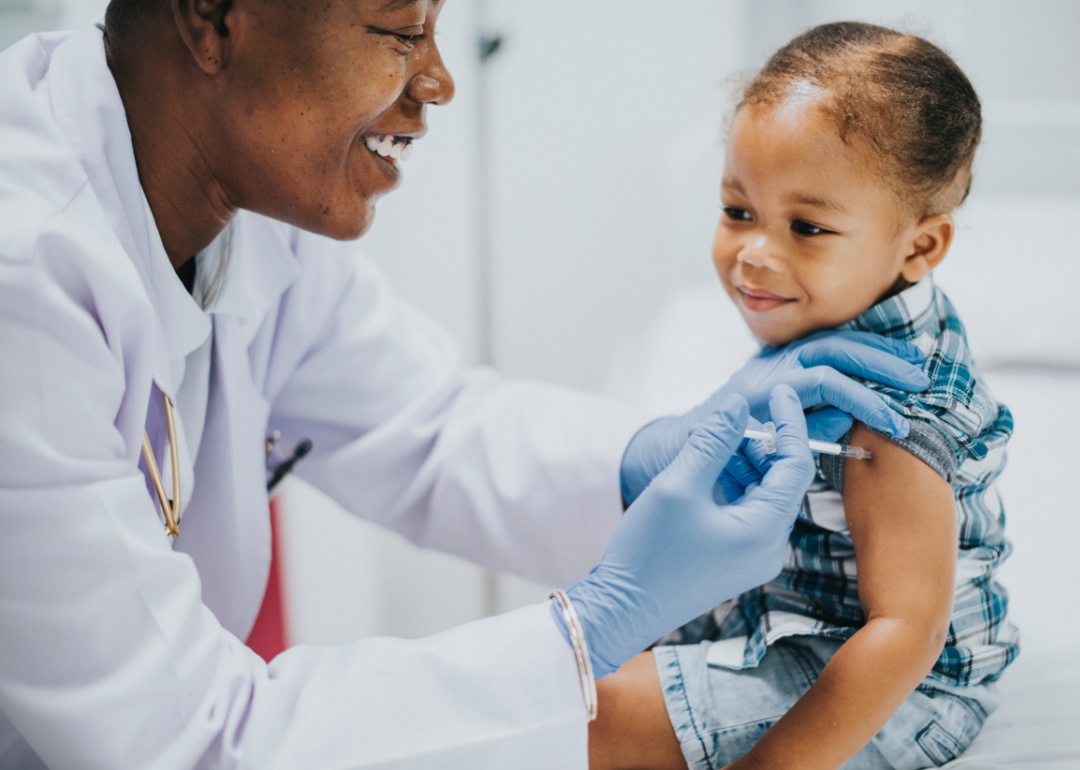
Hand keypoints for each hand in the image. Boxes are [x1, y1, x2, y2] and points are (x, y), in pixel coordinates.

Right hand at [554, 386, 815, 677]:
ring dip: (742, 464)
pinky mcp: (735, 560)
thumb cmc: (649, 552)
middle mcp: (769, 547)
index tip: (778, 391)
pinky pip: (746, 512)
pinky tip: (704, 472)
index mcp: (766, 531)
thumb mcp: (679, 485)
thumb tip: (739, 405)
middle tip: (725, 421)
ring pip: (762, 494)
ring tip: (707, 445)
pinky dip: (732, 486)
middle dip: (759, 444)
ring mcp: (753, 556)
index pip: (796, 465)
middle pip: (781, 479)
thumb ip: (713, 441)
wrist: (622, 609)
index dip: (790, 423)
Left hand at [620, 330, 928, 503]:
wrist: (676, 443)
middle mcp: (767, 369)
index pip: (822, 381)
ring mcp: (771, 364)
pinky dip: (855, 354)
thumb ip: (792, 437)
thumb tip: (843, 415)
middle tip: (919, 380)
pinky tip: (885, 362)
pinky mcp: (777, 369)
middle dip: (879, 361)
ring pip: (829, 342)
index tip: (893, 421)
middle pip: (832, 347)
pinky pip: (821, 352)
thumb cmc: (705, 458)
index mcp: (758, 390)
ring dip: (873, 350)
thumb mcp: (742, 455)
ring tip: (912, 362)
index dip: (862, 398)